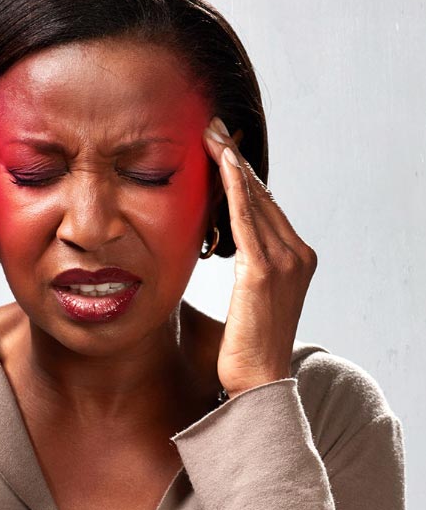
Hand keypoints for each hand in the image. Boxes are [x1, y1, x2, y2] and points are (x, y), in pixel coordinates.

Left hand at [203, 117, 317, 398]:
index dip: (242, 174)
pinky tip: (222, 163)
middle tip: (214, 127)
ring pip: (254, 200)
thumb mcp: (249, 296)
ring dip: (232, 164)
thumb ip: (245, 265)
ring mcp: (285, 260)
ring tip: (213, 135)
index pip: (265, 205)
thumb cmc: (246, 343)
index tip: (223, 147)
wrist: (257, 381)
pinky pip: (246, 219)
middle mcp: (296, 253)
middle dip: (235, 159)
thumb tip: (219, 244)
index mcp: (295, 257)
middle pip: (261, 194)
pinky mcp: (264, 271)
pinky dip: (235, 188)